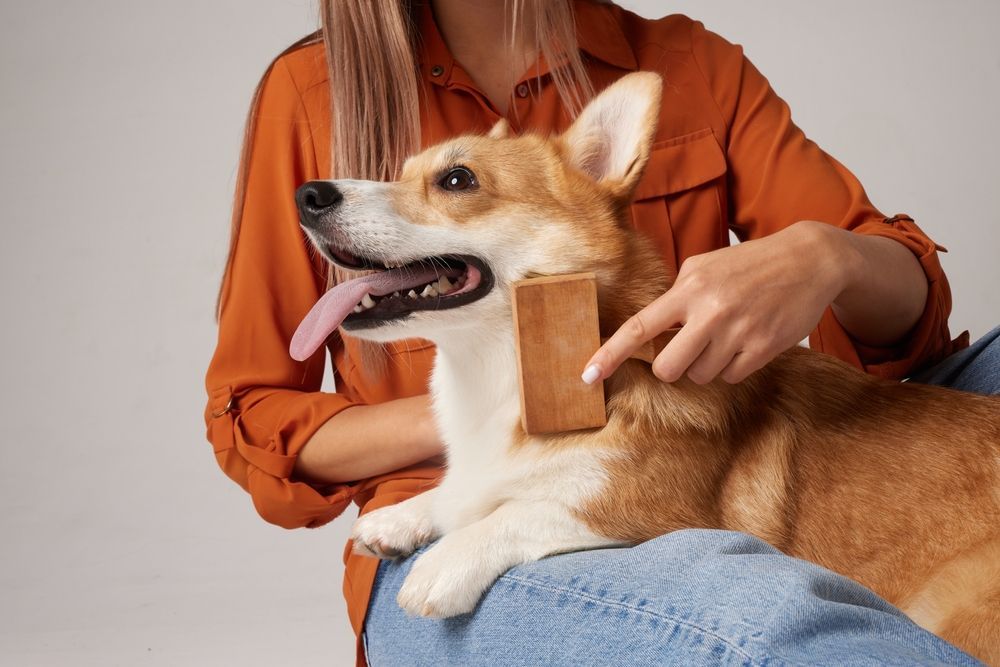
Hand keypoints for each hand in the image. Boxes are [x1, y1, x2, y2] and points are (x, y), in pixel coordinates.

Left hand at [582, 221, 854, 384]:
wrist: (810, 260)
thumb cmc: (749, 264)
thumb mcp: (705, 266)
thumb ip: (676, 295)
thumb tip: (650, 330)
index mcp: (689, 288)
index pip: (639, 327)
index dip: (610, 354)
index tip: (587, 376)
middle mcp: (711, 311)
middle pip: (668, 368)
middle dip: (672, 367)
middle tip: (687, 348)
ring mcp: (738, 332)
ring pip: (701, 376)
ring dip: (706, 364)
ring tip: (726, 335)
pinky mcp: (764, 349)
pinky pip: (731, 376)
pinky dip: (733, 365)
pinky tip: (746, 341)